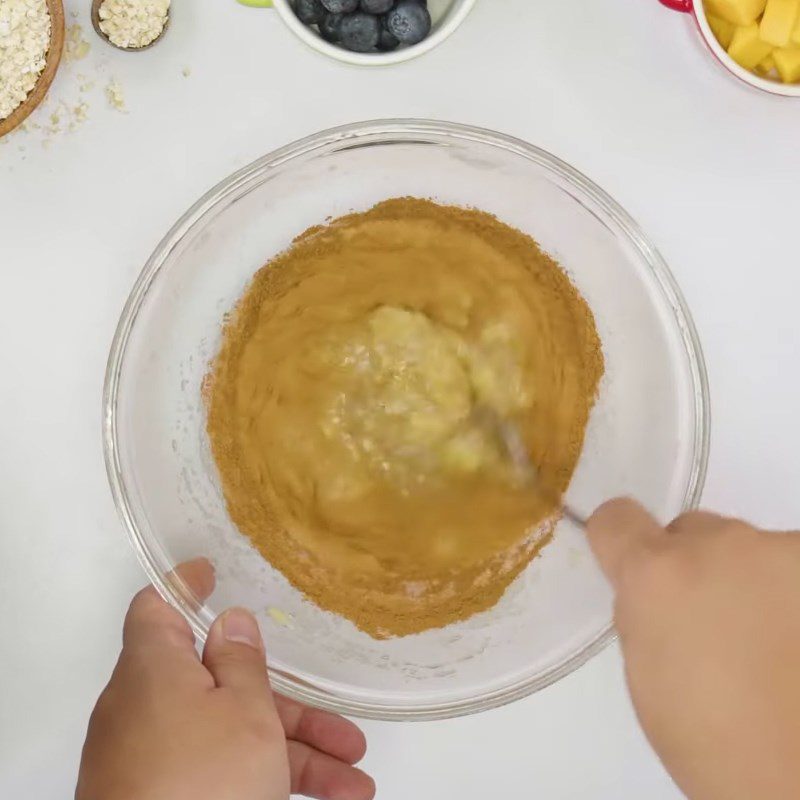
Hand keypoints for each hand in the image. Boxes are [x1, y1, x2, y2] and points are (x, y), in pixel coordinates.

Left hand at [76, 559, 374, 799]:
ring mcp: (152, 756)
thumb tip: (230, 622)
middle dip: (288, 705)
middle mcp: (146, 707)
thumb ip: (242, 661)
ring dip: (295, 752)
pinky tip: (330, 796)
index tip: (213, 571)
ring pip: (232, 735)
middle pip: (222, 686)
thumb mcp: (242, 712)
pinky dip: (268, 776)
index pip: (158, 607)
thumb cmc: (201, 779)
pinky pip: (220, 771)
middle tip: (340, 724)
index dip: (186, 585)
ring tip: (356, 778)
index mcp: (153, 669)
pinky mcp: (162, 795)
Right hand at [588, 500, 799, 799]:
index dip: (620, 541)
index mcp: (654, 574)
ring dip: (748, 579)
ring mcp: (777, 551)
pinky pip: (791, 564)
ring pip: (746, 549)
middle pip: (691, 533)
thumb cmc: (710, 735)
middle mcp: (714, 547)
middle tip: (715, 624)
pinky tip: (794, 638)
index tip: (633, 566)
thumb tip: (654, 593)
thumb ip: (644, 611)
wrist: (799, 769)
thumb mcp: (647, 671)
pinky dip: (791, 593)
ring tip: (769, 639)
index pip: (615, 518)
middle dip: (695, 568)